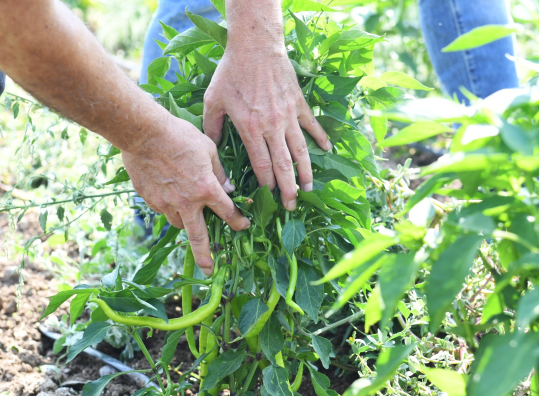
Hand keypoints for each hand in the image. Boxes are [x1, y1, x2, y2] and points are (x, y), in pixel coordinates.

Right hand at [122, 117, 249, 274]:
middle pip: (198, 237)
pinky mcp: (149, 199)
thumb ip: (219, 172)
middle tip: (210, 270)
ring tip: (188, 216)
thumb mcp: (208, 149)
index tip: (243, 226)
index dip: (238, 221)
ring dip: (186, 223)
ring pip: (179, 223)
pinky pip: (163, 210)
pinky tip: (168, 194)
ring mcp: (166, 203)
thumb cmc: (179, 135)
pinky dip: (169, 207)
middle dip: (205, 256)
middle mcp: (187, 202)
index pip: (227, 212)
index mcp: (206, 189)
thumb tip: (229, 188)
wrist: (143, 133)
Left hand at [203, 40, 331, 210]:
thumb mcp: (213, 101)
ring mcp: (289, 116)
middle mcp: (272, 126)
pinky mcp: (300, 104)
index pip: (262, 164)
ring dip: (306, 172)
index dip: (267, 183)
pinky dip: (320, 139)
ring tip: (309, 189)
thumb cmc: (231, 72)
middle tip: (292, 206)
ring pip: (301, 151)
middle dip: (288, 188)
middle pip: (284, 164)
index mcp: (250, 128)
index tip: (270, 196)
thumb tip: (210, 150)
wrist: (255, 46)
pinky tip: (327, 151)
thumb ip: (212, 128)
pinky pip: (312, 126)